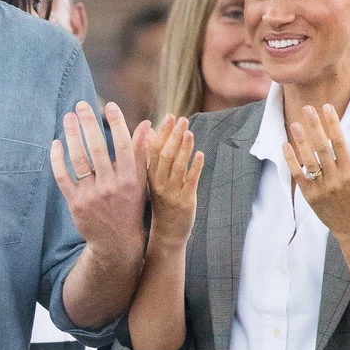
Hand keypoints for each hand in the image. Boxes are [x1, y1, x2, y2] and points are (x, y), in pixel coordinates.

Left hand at [50, 101, 149, 258]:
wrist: (117, 242)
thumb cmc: (131, 206)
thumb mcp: (141, 181)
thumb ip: (141, 152)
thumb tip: (147, 124)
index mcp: (130, 179)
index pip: (123, 145)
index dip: (117, 123)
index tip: (110, 105)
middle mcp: (111, 186)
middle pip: (97, 148)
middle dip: (88, 123)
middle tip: (80, 104)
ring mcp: (92, 195)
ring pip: (78, 159)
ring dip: (71, 135)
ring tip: (68, 118)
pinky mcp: (75, 203)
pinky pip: (62, 176)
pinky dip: (57, 158)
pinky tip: (56, 143)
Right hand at [146, 114, 203, 247]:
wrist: (166, 233)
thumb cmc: (160, 202)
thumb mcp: (151, 179)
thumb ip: (150, 157)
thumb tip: (148, 133)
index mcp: (149, 176)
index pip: (153, 150)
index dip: (162, 132)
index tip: (168, 117)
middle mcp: (158, 183)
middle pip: (165, 156)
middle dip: (173, 136)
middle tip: (182, 119)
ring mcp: (172, 193)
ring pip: (178, 167)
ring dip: (184, 148)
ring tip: (189, 132)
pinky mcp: (186, 201)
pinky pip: (190, 182)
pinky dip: (195, 167)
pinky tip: (200, 154)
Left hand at [283, 104, 349, 243]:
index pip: (339, 143)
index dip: (332, 124)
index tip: (327, 107)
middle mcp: (335, 179)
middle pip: (322, 147)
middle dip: (314, 126)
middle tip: (307, 108)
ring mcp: (321, 188)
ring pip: (308, 160)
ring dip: (300, 141)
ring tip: (294, 123)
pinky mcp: (309, 196)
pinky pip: (298, 175)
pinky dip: (291, 160)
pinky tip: (285, 145)